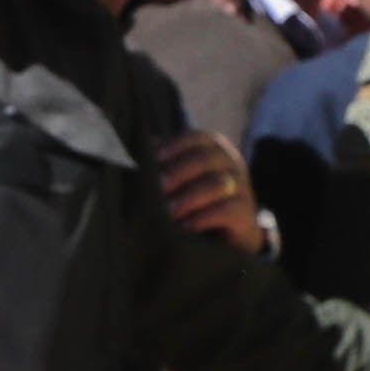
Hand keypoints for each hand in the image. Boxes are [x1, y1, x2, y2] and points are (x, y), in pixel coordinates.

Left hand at [156, 128, 261, 253]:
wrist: (229, 233)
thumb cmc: (194, 198)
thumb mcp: (178, 178)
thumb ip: (160, 163)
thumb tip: (124, 148)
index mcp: (213, 149)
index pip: (197, 138)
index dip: (176, 146)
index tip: (155, 159)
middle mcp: (230, 163)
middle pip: (206, 159)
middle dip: (179, 172)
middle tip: (159, 188)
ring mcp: (241, 187)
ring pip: (217, 184)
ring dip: (189, 197)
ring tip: (169, 213)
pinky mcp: (245, 213)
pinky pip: (228, 209)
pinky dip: (204, 218)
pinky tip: (186, 227)